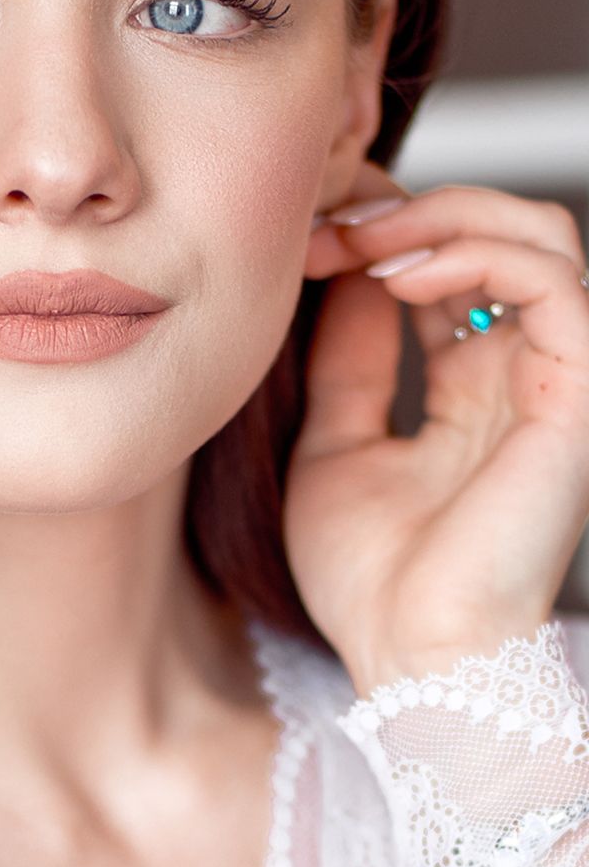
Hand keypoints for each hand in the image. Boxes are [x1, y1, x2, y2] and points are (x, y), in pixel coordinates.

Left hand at [285, 160, 588, 696]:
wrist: (405, 657)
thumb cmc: (373, 576)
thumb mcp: (336, 441)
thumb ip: (351, 358)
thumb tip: (349, 274)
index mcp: (474, 387)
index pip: (453, 266)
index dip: (383, 234)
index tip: (305, 243)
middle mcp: (523, 374)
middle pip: (507, 233)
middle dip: (414, 210)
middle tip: (334, 230)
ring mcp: (555, 382)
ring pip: (542, 235)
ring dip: (442, 217)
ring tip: (363, 245)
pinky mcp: (576, 396)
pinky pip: (555, 283)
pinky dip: (475, 254)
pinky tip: (400, 276)